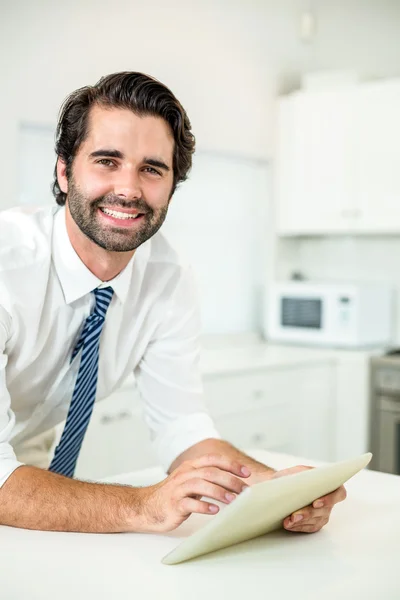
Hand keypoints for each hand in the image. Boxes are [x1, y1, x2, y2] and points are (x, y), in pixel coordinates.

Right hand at [136, 453, 250, 532]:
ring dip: (219, 492)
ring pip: (201, 485)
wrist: (146, 507)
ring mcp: (178, 488)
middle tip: (245, 490)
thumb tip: (235, 483)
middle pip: (210, 472)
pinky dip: (203, 507)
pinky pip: (189, 503)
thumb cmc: (174, 496)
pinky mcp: (174, 504)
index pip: (213, 459)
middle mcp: (185, 474)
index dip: (231, 464)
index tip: (247, 473)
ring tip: (234, 500)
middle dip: (230, 480)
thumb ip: (207, 479)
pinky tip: (215, 511)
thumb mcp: (190, 482)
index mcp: (190, 466)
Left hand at [271, 465, 346, 532]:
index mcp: (329, 484)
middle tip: (294, 515)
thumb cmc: (293, 476)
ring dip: (301, 522)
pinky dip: (298, 526)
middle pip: (324, 511)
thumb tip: (296, 482)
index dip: (330, 499)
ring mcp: (323, 513)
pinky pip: (309, 527)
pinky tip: (289, 524)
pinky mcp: (316, 523)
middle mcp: (329, 501)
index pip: (339, 493)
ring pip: (316, 521)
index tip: (315, 503)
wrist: (284, 486)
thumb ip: (301, 476)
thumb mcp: (297, 471)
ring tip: (288, 521)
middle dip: (308, 514)